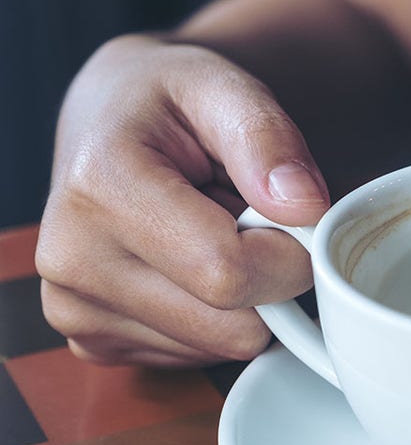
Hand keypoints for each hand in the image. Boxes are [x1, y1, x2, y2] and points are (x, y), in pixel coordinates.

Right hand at [37, 34, 328, 365]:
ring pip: (221, 349)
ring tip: (211, 235)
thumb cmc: (170, 102)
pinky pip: (198, 358)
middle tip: (249, 222)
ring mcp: (76, 310)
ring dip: (242, 299)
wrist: (108, 119)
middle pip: (230, 326)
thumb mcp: (224, 86)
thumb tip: (304, 207)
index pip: (229, 274)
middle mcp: (72, 260)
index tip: (289, 215)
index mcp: (100, 189)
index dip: (289, 254)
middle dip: (269, 281)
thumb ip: (268, 139)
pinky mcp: (94, 343)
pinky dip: (214, 318)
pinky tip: (187, 265)